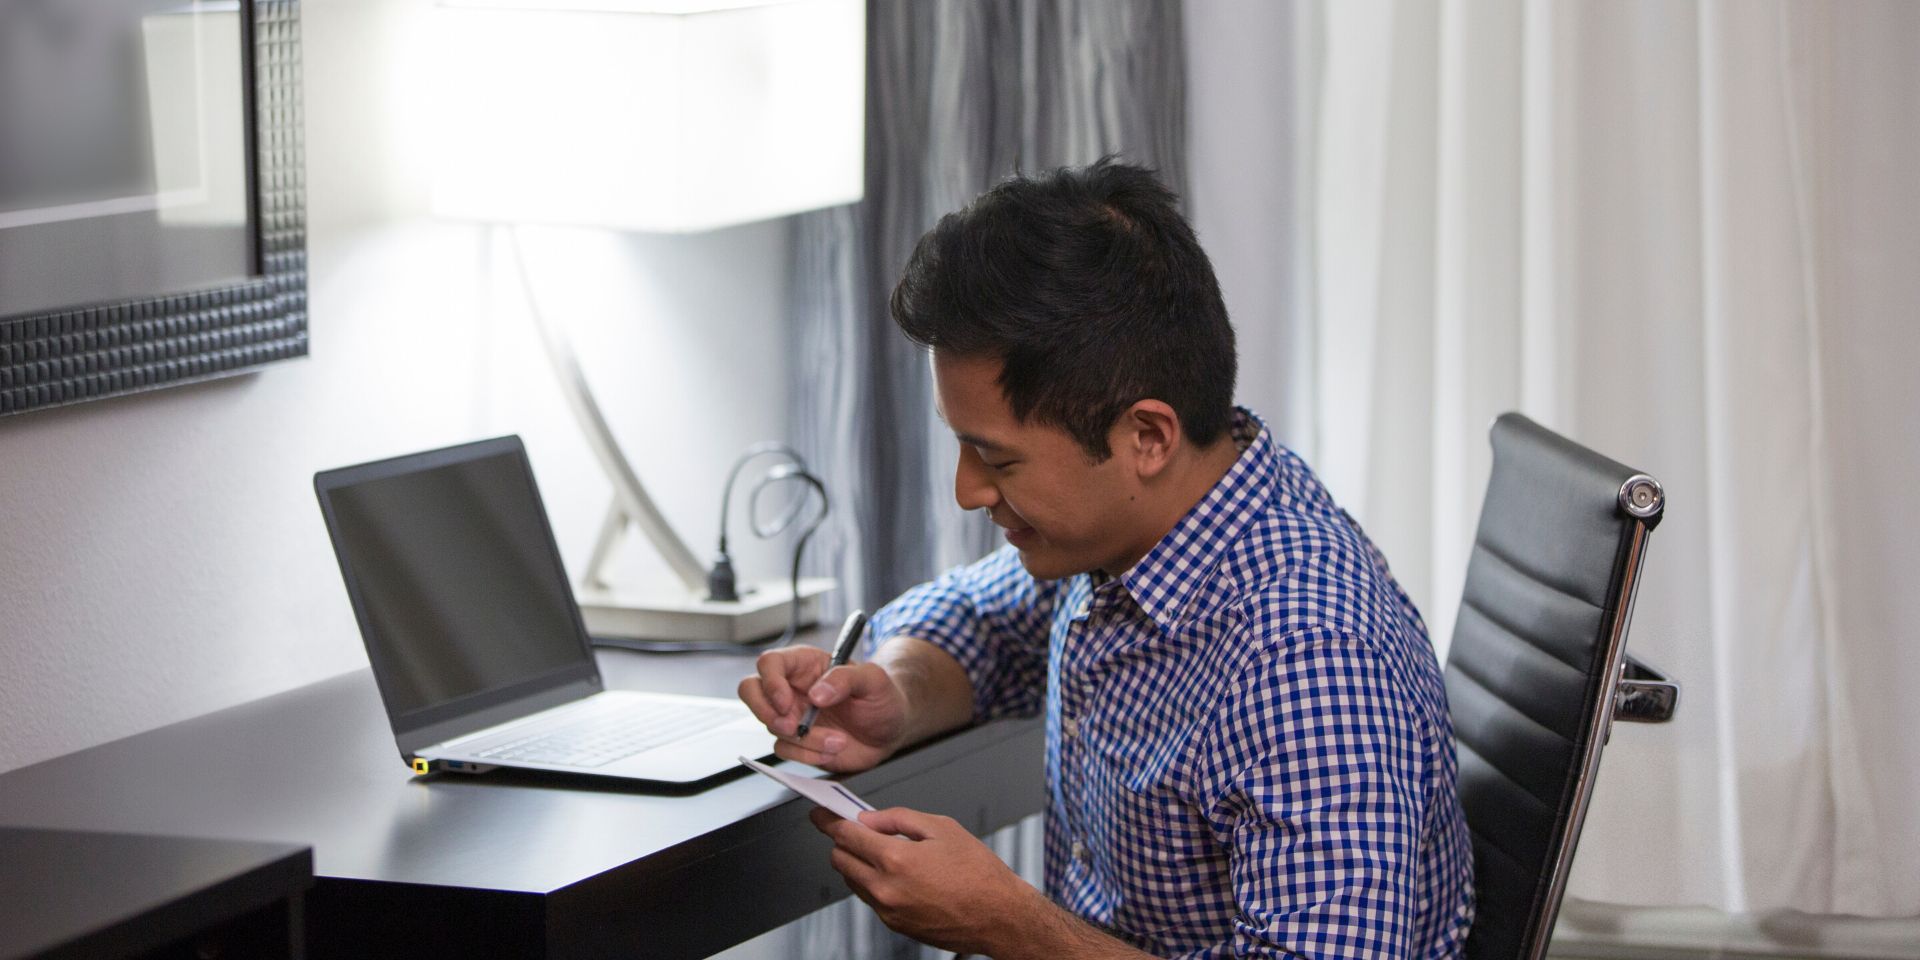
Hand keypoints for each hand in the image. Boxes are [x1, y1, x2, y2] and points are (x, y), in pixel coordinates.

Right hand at [738, 646, 907, 771]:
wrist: (891, 730)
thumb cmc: (882, 697)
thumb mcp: (873, 680)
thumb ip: (846, 679)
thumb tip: (817, 693)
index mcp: (806, 664)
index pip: (770, 663)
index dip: (771, 682)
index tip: (787, 702)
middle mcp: (793, 688)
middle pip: (750, 690)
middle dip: (766, 712)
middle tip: (793, 726)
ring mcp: (792, 716)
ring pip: (771, 727)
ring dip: (804, 740)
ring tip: (837, 740)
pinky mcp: (797, 741)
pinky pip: (785, 750)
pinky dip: (808, 755)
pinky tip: (832, 749)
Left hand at [810, 806, 1050, 956]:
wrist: (999, 917)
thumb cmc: (978, 873)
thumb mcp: (942, 827)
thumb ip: (899, 819)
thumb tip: (870, 819)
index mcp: (896, 860)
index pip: (845, 836)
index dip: (828, 821)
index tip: (820, 814)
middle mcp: (886, 889)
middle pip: (840, 860)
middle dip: (842, 841)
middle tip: (856, 829)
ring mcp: (888, 911)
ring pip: (853, 881)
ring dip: (858, 862)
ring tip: (885, 851)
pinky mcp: (895, 925)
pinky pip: (871, 898)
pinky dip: (874, 882)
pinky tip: (898, 873)